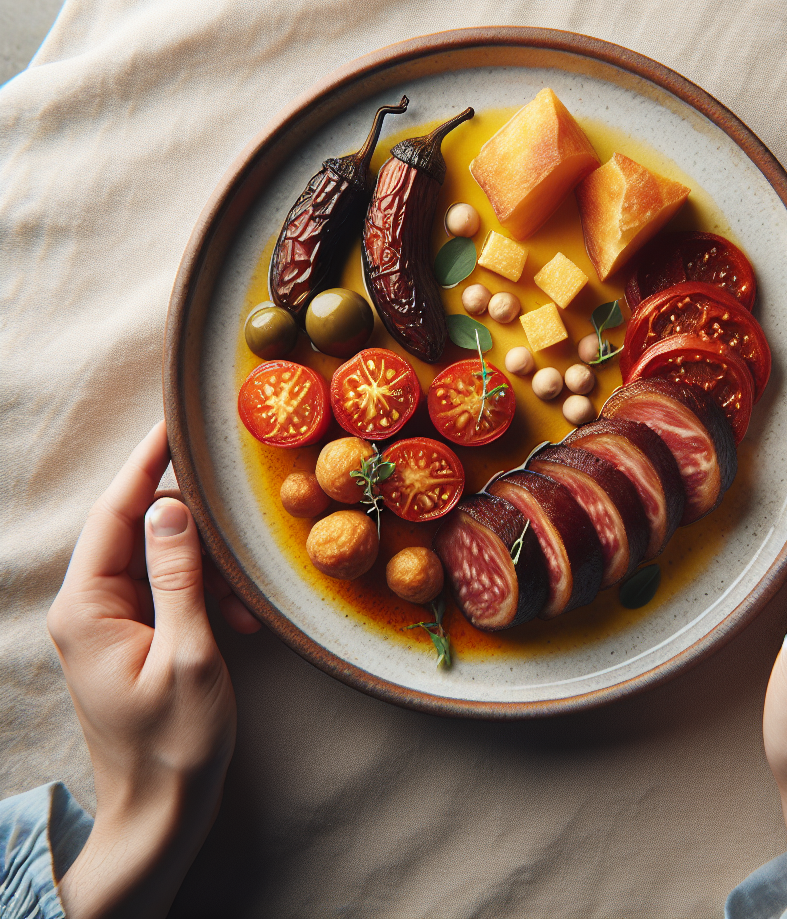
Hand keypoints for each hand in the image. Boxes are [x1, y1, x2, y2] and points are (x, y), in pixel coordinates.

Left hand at [48, 421, 257, 918]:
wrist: (161, 813)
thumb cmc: (174, 743)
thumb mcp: (189, 653)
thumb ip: (178, 575)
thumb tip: (170, 507)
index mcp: (89, 607)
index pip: (116, 514)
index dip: (146, 464)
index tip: (173, 425)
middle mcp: (92, 608)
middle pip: (143, 534)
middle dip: (198, 536)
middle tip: (240, 544)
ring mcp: (113, 624)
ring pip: (164, 563)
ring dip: (211, 576)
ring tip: (245, 611)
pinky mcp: (136, 639)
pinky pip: (172, 594)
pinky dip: (208, 600)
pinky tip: (241, 626)